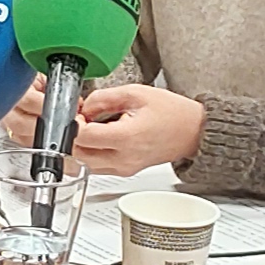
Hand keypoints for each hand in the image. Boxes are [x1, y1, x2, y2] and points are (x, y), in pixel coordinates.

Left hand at [63, 81, 203, 175]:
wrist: (192, 131)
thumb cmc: (171, 113)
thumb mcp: (135, 93)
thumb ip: (103, 98)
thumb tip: (83, 107)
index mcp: (126, 138)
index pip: (82, 137)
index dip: (73, 123)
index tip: (77, 112)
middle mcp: (123, 159)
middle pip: (77, 154)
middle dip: (72, 135)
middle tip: (80, 119)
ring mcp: (123, 169)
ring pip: (83, 164)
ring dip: (80, 146)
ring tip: (91, 127)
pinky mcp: (123, 172)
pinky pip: (95, 166)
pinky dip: (90, 153)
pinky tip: (100, 137)